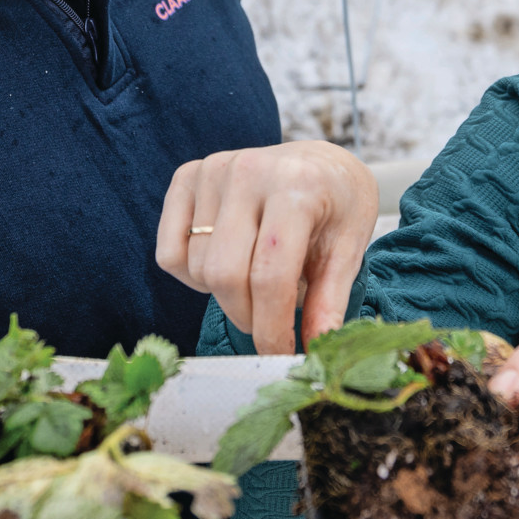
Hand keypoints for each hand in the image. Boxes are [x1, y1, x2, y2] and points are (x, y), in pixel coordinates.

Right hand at [156, 141, 379, 353]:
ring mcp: (213, 170)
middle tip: (268, 324)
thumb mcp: (348, 251)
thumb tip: (315, 350)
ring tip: (255, 279)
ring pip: (196, 268)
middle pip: (225, 275)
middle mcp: (250, 171)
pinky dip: (191, 275)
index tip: (279, 355)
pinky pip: (169, 254)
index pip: (270, 275)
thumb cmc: (338, 208)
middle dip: (246, 317)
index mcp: (298, 186)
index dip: (272, 328)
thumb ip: (330, 302)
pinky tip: (226, 262)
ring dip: (224, 294)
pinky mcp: (186, 176)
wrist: (320, 163)